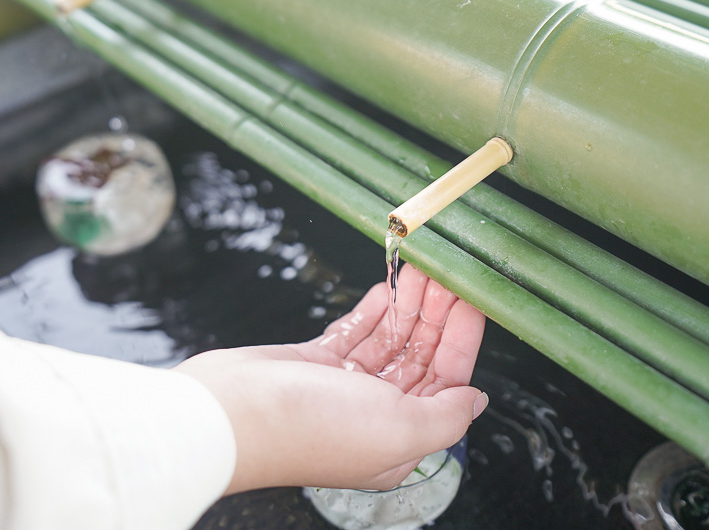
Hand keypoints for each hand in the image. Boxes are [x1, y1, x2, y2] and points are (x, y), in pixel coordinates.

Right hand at [175, 264, 486, 493]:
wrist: (232, 413)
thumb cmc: (313, 428)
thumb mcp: (400, 429)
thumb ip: (447, 416)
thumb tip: (476, 400)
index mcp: (399, 438)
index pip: (446, 383)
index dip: (461, 340)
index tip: (472, 299)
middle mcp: (374, 414)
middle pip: (418, 357)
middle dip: (436, 315)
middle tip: (448, 272)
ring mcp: (342, 387)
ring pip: (388, 340)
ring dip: (407, 305)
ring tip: (422, 269)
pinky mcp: (313, 364)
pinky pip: (354, 332)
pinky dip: (372, 311)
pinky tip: (388, 288)